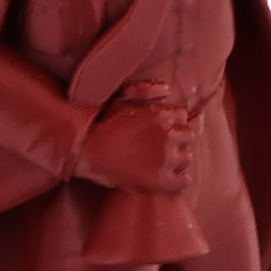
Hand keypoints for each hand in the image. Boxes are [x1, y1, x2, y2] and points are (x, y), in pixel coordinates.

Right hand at [75, 81, 192, 193]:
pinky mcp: (161, 181)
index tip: (159, 130)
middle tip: (159, 146)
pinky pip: (184, 181)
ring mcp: (166, 160)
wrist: (82, 152)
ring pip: (186, 158)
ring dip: (177, 159)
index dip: (170, 123)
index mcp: (161, 116)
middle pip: (187, 137)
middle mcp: (168, 136)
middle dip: (176, 140)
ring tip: (160, 162)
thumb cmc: (97, 124)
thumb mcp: (119, 99)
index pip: (181, 117)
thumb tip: (167, 88)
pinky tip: (165, 178)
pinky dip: (177, 180)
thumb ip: (144, 90)